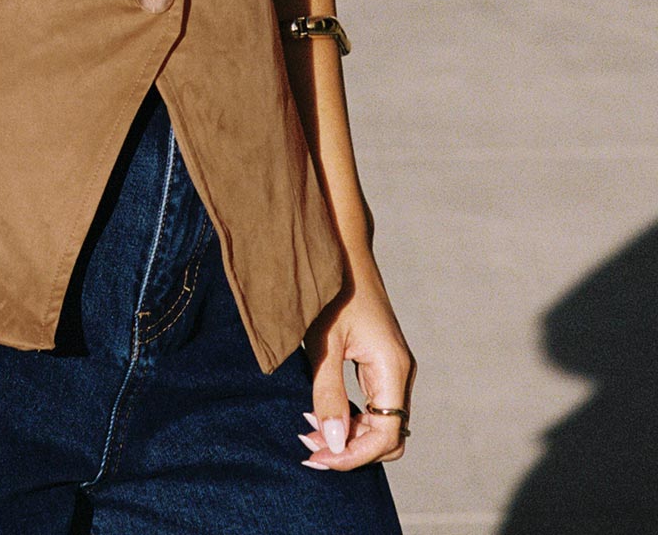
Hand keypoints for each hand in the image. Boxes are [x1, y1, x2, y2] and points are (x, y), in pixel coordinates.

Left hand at [298, 266, 414, 470]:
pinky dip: (350, 418)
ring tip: (309, 433)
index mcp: (392, 368)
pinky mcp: (381, 364)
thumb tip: (334, 444)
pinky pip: (373, 406)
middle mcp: (400, 373)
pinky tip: (320, 414)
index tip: (317, 457)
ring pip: (380, 424)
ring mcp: (393, 369)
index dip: (353, 455)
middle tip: (309, 448)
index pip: (385, 436)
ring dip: (348, 436)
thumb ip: (328, 394)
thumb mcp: (323, 344)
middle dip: (351, 450)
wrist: (343, 251)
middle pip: (387, 437)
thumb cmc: (332, 291)